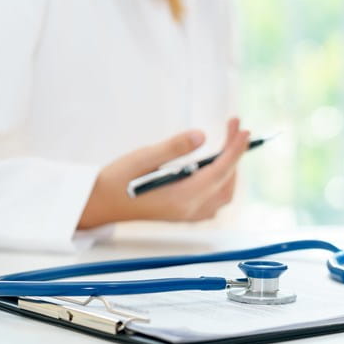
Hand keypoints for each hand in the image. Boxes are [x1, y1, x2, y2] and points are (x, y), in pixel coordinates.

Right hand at [78, 118, 248, 228]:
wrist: (99, 203)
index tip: (243, 130)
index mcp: (181, 196)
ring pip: (223, 194)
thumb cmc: (117, 180)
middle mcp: (189, 209)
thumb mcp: (144, 157)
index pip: (219, 171)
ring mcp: (187, 215)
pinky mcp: (183, 214)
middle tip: (233, 128)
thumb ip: (174, 147)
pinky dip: (221, 181)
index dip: (235, 150)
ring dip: (230, 168)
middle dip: (234, 154)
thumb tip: (202, 136)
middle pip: (226, 181)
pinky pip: (214, 200)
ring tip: (228, 144)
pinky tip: (215, 166)